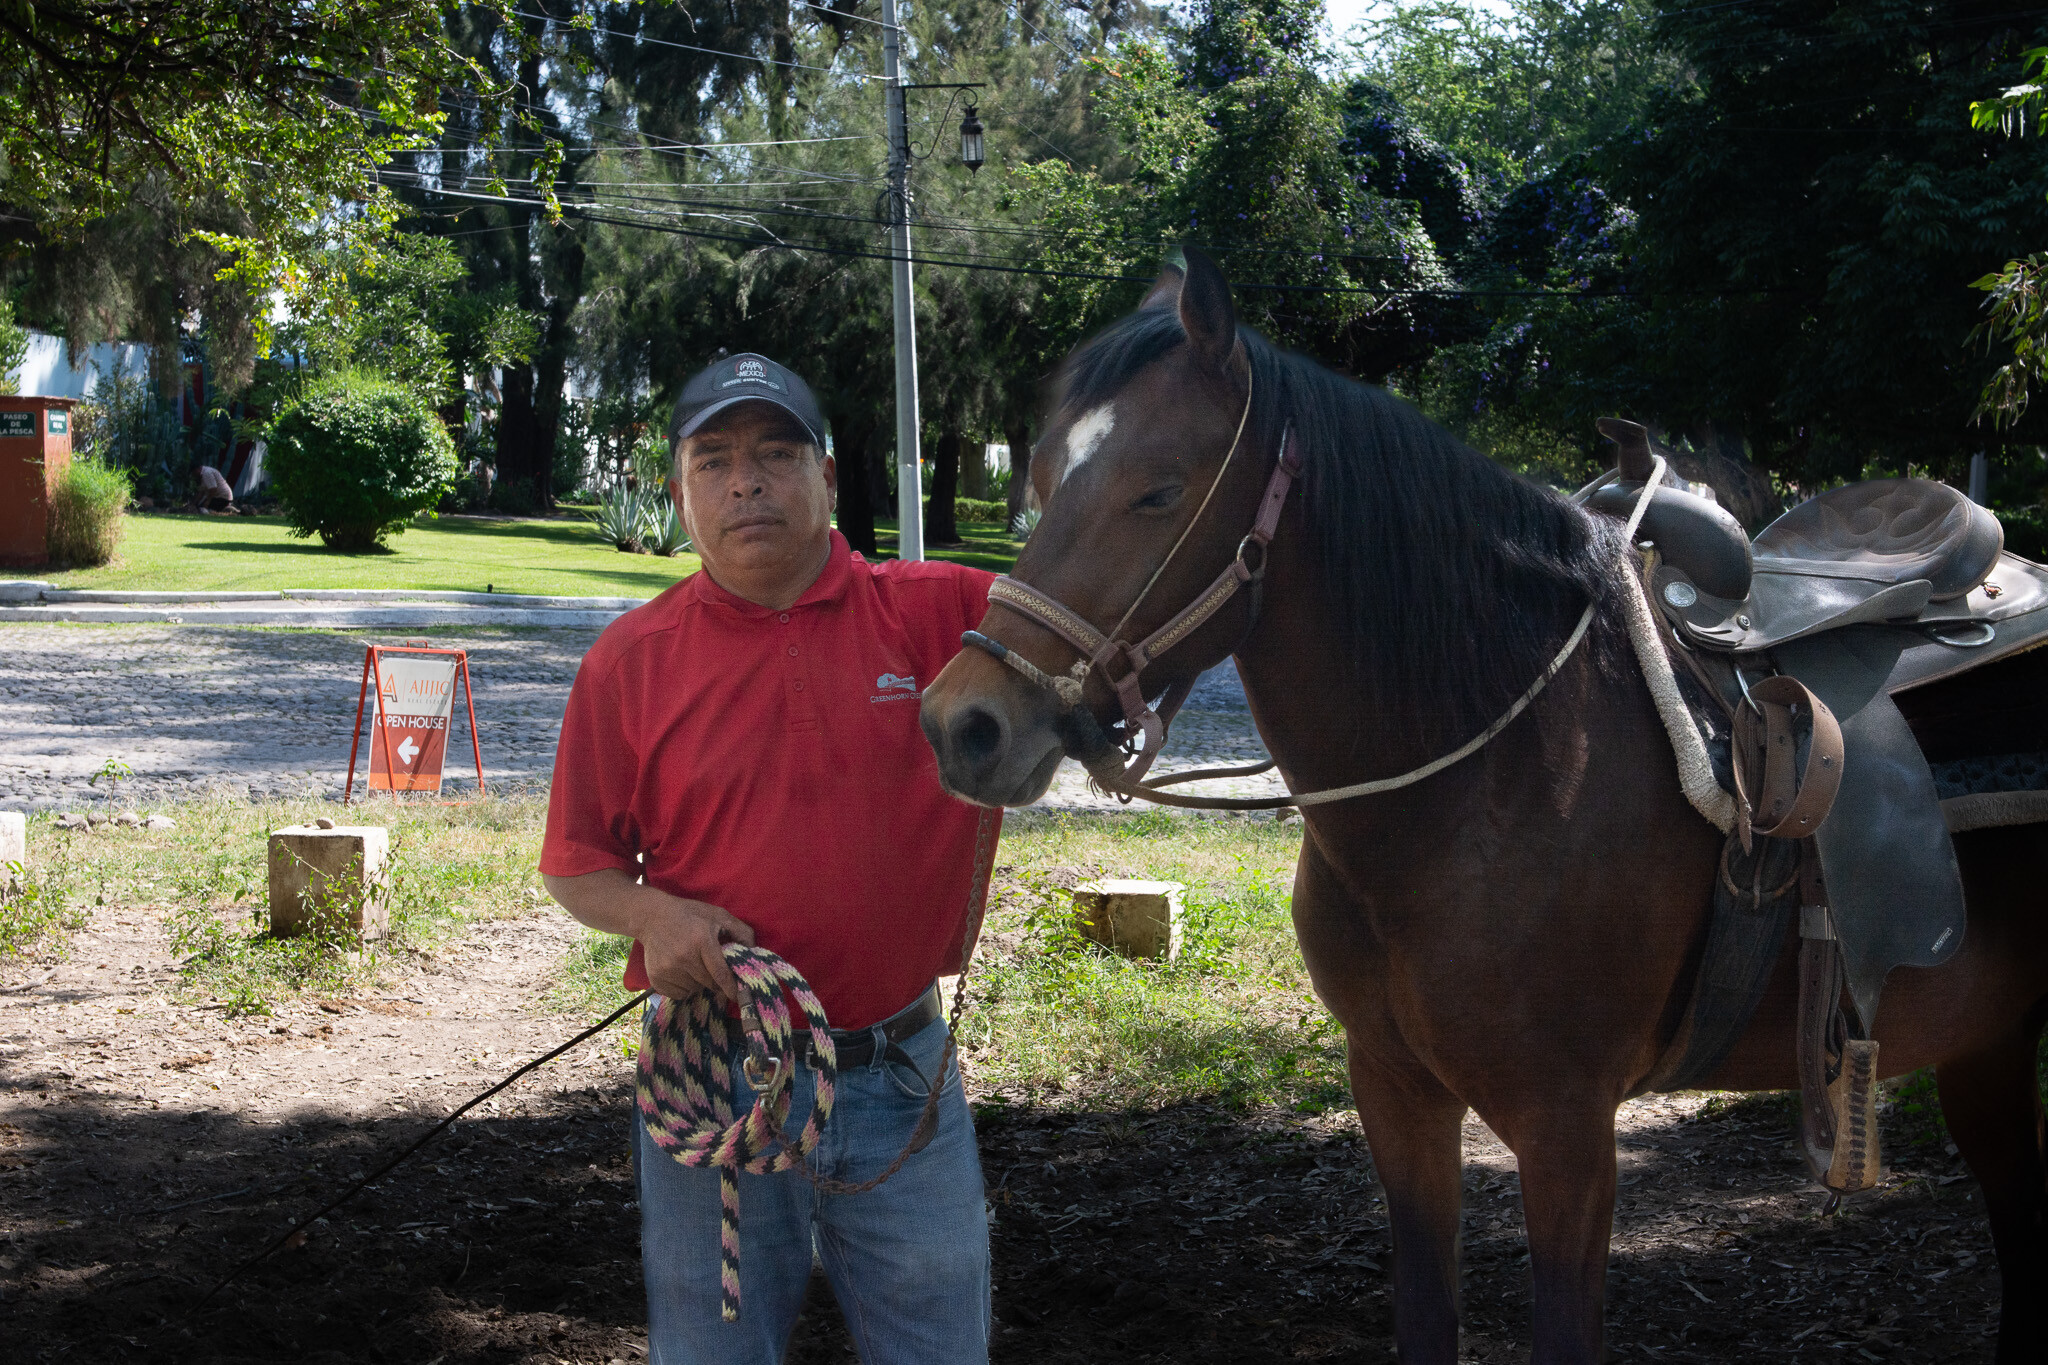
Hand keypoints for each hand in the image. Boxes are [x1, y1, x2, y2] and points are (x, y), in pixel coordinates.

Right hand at [635, 892, 755, 1003]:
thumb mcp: (718, 915)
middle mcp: (684, 956)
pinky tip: (681, 972)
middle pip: (708, 983)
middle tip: (711, 969)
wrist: (652, 916)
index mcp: (702, 941)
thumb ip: (740, 931)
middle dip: (714, 981)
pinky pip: (678, 994)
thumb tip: (753, 950)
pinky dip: (683, 988)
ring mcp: (668, 968)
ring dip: (698, 983)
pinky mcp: (656, 977)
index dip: (731, 987)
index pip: (720, 973)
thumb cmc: (690, 915)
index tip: (737, 995)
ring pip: (693, 989)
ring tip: (693, 966)